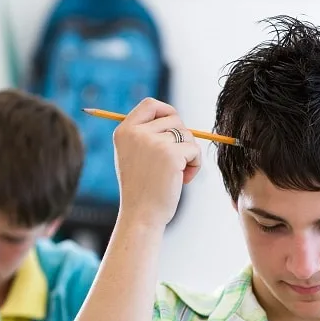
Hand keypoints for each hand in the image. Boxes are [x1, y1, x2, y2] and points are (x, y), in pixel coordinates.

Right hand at [113, 98, 201, 228]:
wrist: (141, 215)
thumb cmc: (141, 190)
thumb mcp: (133, 156)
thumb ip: (145, 136)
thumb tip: (173, 120)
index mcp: (124, 131)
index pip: (150, 104)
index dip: (166, 111)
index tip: (174, 127)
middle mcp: (136, 133)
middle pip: (174, 119)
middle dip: (181, 139)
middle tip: (176, 162)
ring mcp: (153, 142)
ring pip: (187, 134)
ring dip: (189, 154)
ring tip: (178, 174)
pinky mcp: (171, 154)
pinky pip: (194, 149)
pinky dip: (195, 164)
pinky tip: (183, 180)